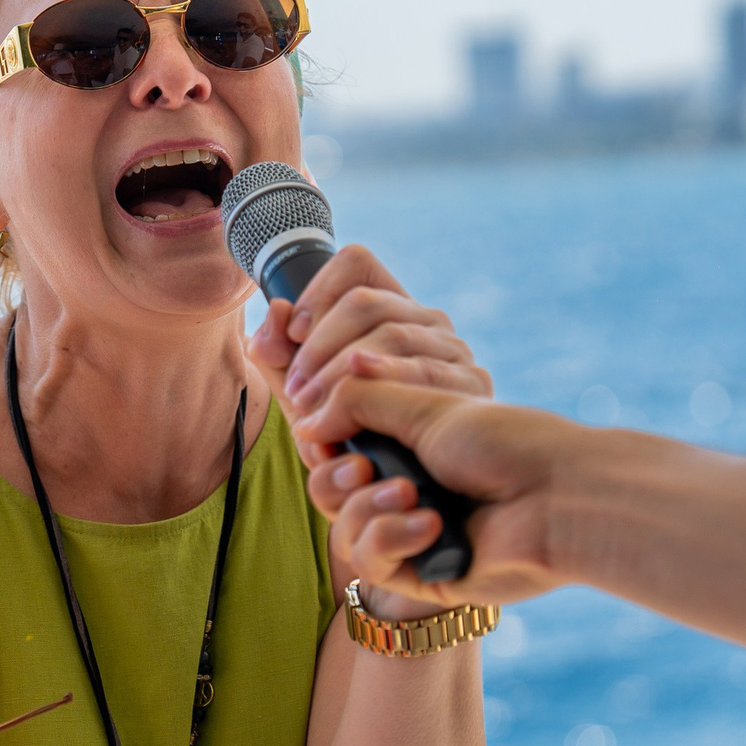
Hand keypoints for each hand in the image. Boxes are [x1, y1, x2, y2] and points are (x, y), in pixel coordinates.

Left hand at [245, 245, 491, 426]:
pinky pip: (424, 371)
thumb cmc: (348, 427)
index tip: (295, 333)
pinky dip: (384, 382)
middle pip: (365, 303)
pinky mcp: (471, 383)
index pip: (355, 263)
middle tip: (297, 388)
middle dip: (320, 345)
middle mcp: (428, 319)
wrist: (397, 482)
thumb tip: (275, 312)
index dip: (317, 292)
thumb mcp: (304, 390)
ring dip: (341, 372)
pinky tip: (358, 398)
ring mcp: (454, 348)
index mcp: (391, 306)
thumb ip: (278, 353)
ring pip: (390, 335)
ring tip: (313, 406)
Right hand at [293, 367, 584, 608]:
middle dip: (333, 476)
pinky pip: (371, 562)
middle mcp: (403, 487)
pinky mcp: (420, 575)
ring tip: (410, 494)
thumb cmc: (503, 442)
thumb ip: (355, 400)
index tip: (320, 431)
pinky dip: (391, 538)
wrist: (558, 497)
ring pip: (341, 528)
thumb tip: (303, 422)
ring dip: (366, 508)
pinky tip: (431, 526)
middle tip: (361, 466)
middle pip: (326, 489)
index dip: (319, 441)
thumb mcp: (421, 404)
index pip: (335, 446)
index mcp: (405, 444)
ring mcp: (410, 533)